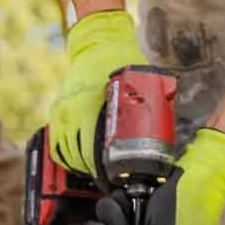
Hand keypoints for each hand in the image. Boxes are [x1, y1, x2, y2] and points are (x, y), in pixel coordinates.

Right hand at [46, 9, 142, 177]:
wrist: (97, 44)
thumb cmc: (120, 62)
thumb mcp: (139, 85)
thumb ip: (150, 107)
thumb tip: (167, 131)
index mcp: (88, 109)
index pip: (92, 153)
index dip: (104, 172)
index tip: (115, 180)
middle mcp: (71, 114)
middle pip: (79, 157)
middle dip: (95, 173)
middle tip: (111, 180)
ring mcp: (61, 113)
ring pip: (66, 153)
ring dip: (80, 166)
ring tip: (98, 173)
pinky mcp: (57, 112)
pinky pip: (57, 143)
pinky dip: (67, 156)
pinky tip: (79, 161)